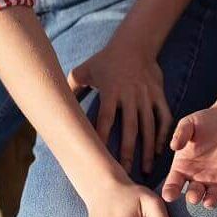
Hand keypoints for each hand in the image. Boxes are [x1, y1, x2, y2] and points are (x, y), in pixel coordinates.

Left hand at [68, 40, 171, 173]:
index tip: (100, 159)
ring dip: (148, 149)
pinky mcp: (159, 96)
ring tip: (146, 170)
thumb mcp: (83, 70)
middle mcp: (130, 96)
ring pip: (150, 127)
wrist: (135, 43)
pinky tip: (161, 150)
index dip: (102, 139)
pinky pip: (164, 117)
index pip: (105, 119)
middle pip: (130, 129)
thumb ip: (70, 88)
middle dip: (128, 153)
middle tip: (125, 173)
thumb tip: (53, 105)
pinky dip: (164, 134)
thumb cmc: (105, 60)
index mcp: (111, 92)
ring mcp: (146, 97)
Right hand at [163, 106, 216, 206]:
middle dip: (193, 197)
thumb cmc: (207, 121)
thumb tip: (174, 146)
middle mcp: (199, 178)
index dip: (170, 191)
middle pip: (194, 194)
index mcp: (184, 167)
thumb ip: (181, 133)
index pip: (174, 183)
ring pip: (212, 197)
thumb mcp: (190, 123)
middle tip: (194, 196)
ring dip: (211, 202)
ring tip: (209, 202)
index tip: (169, 195)